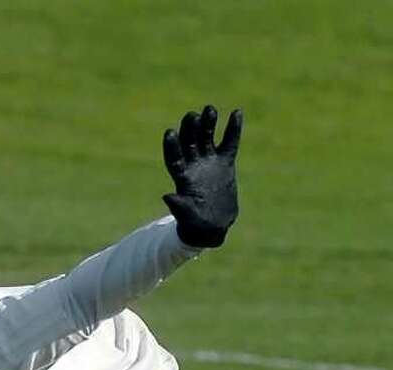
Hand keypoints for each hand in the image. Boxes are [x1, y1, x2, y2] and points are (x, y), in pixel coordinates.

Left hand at [162, 105, 241, 247]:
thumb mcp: (187, 217)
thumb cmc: (195, 224)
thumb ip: (178, 206)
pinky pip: (229, 142)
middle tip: (193, 115)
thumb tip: (166, 196)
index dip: (172, 146)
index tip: (170, 132)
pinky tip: (237, 112)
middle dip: (190, 129)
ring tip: (210, 109)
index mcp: (182, 177)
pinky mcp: (225, 163)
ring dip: (208, 123)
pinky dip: (233, 129)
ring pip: (207, 138)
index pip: (174, 158)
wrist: (212, 225)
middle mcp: (193, 166)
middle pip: (190, 142)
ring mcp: (209, 162)